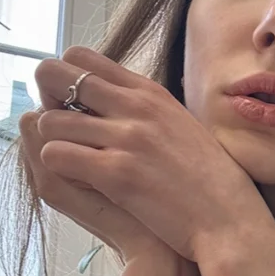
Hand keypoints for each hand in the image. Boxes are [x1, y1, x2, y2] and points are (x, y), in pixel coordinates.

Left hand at [32, 45, 274, 271]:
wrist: (229, 219)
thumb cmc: (207, 178)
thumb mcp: (179, 123)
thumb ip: (144, 107)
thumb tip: (110, 96)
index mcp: (148, 91)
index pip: (81, 57)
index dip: (63, 77)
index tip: (69, 102)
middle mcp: (135, 106)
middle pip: (56, 77)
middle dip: (45, 100)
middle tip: (57, 128)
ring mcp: (125, 138)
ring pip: (49, 121)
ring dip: (51, 140)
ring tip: (70, 159)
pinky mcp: (116, 173)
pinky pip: (56, 155)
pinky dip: (57, 166)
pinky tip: (76, 178)